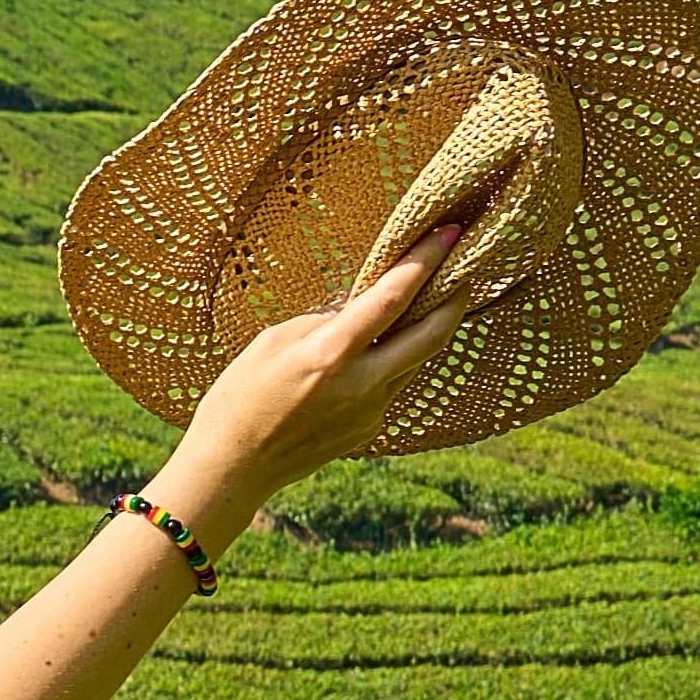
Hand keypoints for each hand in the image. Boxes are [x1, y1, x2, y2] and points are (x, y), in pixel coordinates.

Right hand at [166, 228, 476, 518]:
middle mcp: (361, 384)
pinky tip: (375, 354)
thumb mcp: (272, 342)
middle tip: (465, 272)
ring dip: (427, 331)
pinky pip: (391, 386)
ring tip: (429, 304)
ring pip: (415, 361)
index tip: (449, 233)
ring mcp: (371, 411)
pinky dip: (391, 363)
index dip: (426, 261)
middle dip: (455, 300)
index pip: (392, 297)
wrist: (233, 466)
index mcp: (331, 353)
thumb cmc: (240, 396)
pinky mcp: (369, 429)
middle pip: (432, 335)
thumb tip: (357, 309)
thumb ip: (323, 322)